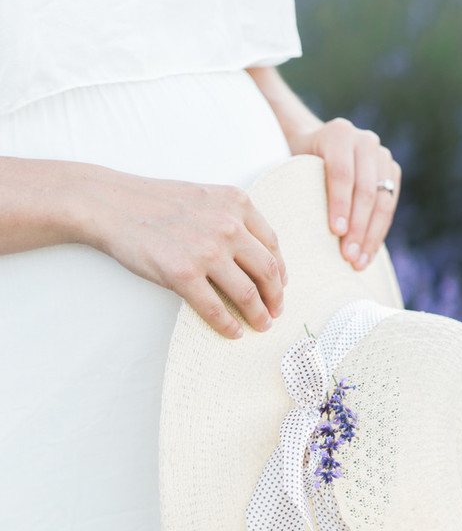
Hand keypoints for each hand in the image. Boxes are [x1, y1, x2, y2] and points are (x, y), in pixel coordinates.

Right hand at [72, 162, 286, 338]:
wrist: (112, 204)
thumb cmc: (155, 203)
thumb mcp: (204, 198)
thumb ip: (231, 218)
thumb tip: (254, 255)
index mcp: (237, 203)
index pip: (272, 244)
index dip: (281, 270)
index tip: (280, 285)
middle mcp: (228, 225)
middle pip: (268, 271)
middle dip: (276, 297)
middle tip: (276, 311)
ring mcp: (206, 251)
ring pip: (248, 293)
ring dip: (259, 315)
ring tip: (261, 325)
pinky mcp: (183, 274)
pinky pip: (215, 308)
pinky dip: (228, 325)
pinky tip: (233, 332)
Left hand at [286, 117, 401, 269]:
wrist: (321, 147)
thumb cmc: (299, 165)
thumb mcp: (294, 167)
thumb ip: (298, 186)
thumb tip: (297, 231)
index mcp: (339, 134)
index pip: (342, 173)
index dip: (340, 204)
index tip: (336, 232)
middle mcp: (365, 141)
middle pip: (366, 189)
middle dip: (358, 227)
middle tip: (348, 256)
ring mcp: (383, 155)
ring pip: (382, 200)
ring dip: (371, 235)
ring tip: (359, 262)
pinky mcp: (393, 172)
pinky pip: (389, 206)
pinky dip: (379, 232)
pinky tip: (368, 253)